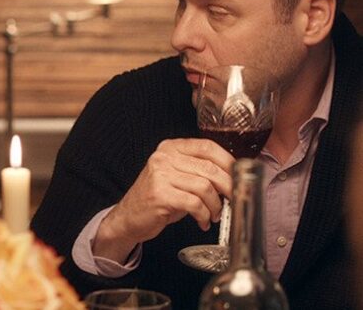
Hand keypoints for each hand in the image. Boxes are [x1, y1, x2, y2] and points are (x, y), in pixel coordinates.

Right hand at [93, 138, 233, 261]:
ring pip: (204, 187)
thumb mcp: (176, 176)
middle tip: (233, 199)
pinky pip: (194, 203)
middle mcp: (164, 157)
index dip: (228, 161)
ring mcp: (160, 175)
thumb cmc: (157, 197)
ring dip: (215, 205)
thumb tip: (233, 176)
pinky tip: (202, 221)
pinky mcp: (160, 194)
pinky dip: (204, 215)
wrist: (129, 217)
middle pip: (209, 168)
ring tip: (214, 214)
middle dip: (228, 187)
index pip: (207, 146)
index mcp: (170, 148)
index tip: (239, 176)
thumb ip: (198, 170)